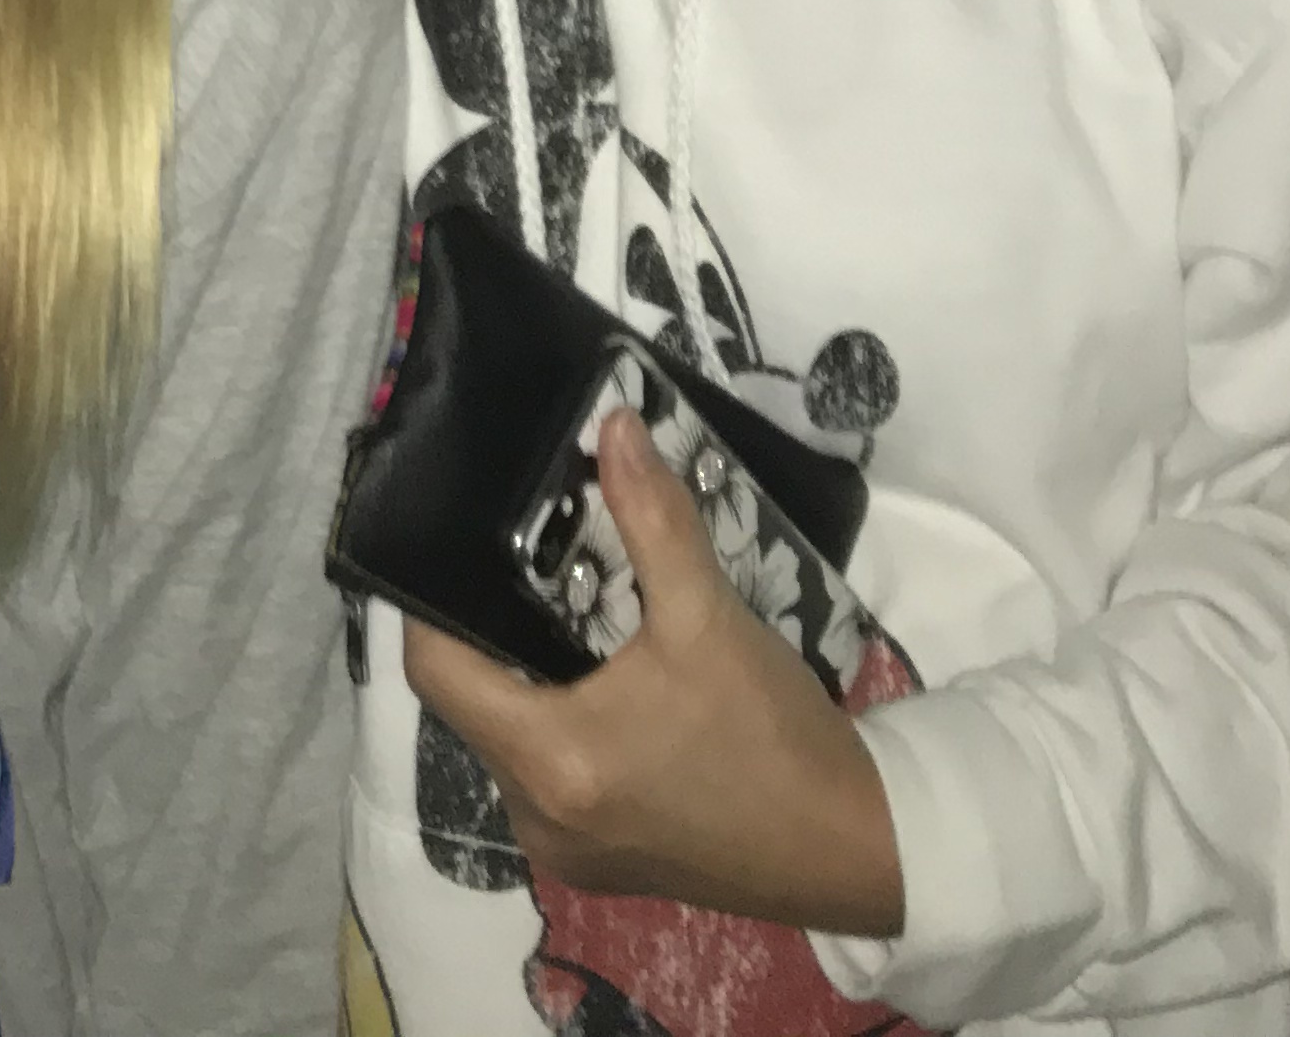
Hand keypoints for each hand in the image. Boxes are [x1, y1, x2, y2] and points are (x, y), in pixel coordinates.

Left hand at [401, 409, 904, 933]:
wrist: (857, 849)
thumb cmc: (774, 736)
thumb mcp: (709, 616)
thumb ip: (652, 518)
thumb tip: (612, 425)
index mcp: (550, 761)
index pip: (435, 672)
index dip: (432, 604)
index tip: (454, 544)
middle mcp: (538, 817)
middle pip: (468, 704)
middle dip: (489, 633)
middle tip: (522, 565)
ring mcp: (568, 850)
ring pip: (507, 742)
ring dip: (525, 682)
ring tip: (562, 613)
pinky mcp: (601, 863)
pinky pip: (545, 779)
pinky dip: (556, 728)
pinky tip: (600, 682)